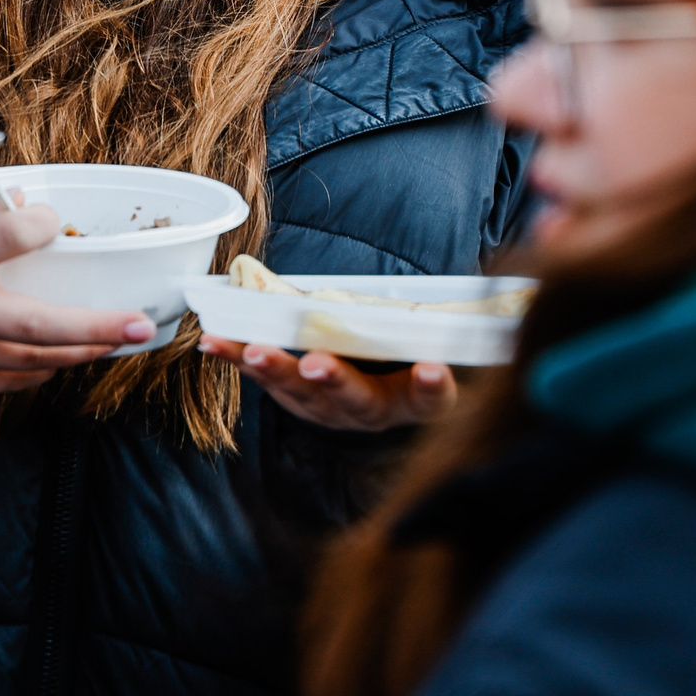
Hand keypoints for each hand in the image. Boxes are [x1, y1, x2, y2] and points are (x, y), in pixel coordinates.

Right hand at [0, 183, 154, 394]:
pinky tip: (57, 362)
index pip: (3, 234)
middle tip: (140, 325)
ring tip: (110, 342)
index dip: (37, 225)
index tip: (53, 218)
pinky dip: (34, 375)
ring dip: (73, 354)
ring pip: (24, 363)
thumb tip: (31, 208)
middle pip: (34, 326)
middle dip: (95, 329)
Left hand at [198, 336, 455, 431]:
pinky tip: (213, 343)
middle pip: (358, 401)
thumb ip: (442, 327)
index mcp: (416, 400)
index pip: (431, 400)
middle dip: (335, 380)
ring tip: (254, 350)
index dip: (431, 388)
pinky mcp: (295, 397)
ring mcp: (330, 408)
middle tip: (317, 365)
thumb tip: (481, 285)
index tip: (431, 370)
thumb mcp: (432, 345)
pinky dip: (238, 360)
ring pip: (303, 394)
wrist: (382, 385)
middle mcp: (373, 410)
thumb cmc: (410, 354)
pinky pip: (266, 380)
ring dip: (276, 370)